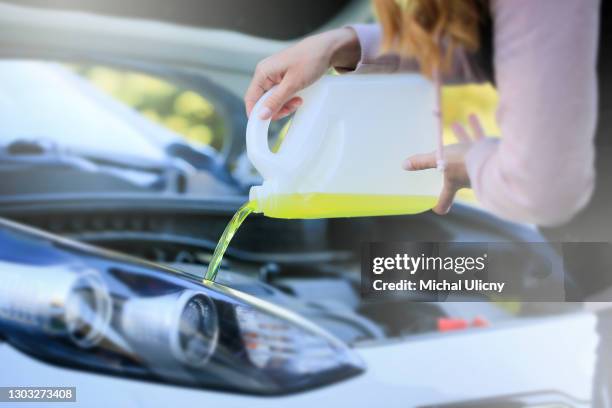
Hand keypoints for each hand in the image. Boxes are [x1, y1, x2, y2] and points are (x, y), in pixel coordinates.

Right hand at [244, 28, 359, 120]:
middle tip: (292, 108)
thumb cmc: (310, 60)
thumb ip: (276, 100)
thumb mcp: (292, 84)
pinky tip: (299, 96)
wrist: (327, 49)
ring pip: (273, 99)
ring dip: (285, 105)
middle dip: (276, 108)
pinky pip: (281, 94)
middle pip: (263, 100)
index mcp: (263, 72)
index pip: (251, 98)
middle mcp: (266, 73)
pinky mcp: (284, 77)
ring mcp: (275, 75)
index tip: (264, 125)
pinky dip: (289, 99)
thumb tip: (261, 115)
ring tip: (299, 100)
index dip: (256, 113)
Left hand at [403, 114, 484, 214]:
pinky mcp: (490, 150)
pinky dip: (475, 127)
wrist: (493, 155)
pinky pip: (480, 137)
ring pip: (469, 147)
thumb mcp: (439, 160)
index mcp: (454, 182)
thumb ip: (422, 162)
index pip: (445, 198)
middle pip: (457, 169)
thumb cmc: (463, 162)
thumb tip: (404, 165)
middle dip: (449, 159)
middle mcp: (468, 175)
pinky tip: (472, 115)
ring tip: (455, 123)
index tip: (436, 208)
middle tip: (438, 161)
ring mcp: (481, 162)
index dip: (441, 204)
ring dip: (462, 135)